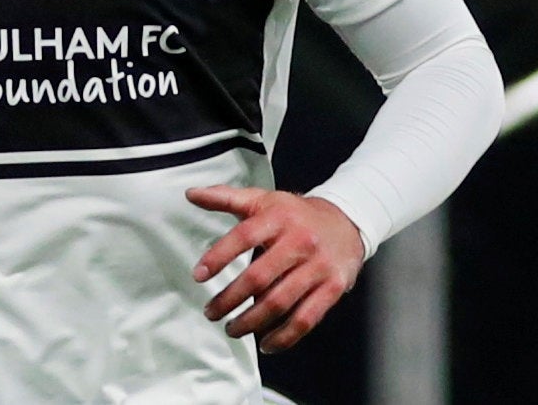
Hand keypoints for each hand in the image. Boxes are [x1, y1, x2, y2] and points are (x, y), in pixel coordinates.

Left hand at [186, 186, 364, 352]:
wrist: (346, 222)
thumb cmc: (296, 214)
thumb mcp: (263, 199)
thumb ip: (226, 198)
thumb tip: (191, 194)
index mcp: (278, 217)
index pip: (243, 237)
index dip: (219, 257)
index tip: (198, 276)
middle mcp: (299, 241)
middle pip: (259, 277)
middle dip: (230, 299)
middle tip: (211, 312)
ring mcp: (317, 267)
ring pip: (279, 302)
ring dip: (251, 322)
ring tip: (231, 329)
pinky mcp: (332, 288)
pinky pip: (306, 319)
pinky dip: (284, 337)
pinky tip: (265, 343)